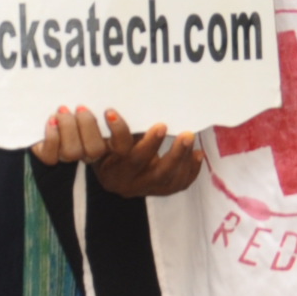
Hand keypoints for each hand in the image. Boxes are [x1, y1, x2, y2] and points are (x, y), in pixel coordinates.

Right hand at [34, 106, 201, 199]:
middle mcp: (128, 183)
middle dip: (157, 145)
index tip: (113, 112)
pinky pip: (180, 184)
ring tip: (189, 136)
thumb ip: (107, 129)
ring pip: (167, 179)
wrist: (114, 179)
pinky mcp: (162, 191)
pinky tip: (197, 154)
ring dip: (180, 156)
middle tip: (165, 124)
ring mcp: (146, 189)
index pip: (118, 152)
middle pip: (146, 167)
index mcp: (111, 171)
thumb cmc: (107, 153)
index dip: (119, 132)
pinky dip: (191, 170)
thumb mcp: (102, 143)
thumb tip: (99, 104)